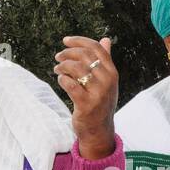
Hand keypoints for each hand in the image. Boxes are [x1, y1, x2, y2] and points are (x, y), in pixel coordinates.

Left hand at [54, 35, 119, 159]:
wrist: (99, 130)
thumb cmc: (100, 103)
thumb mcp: (106, 81)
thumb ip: (105, 60)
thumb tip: (106, 39)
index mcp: (112, 72)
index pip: (97, 48)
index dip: (79, 41)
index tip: (65, 40)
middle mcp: (107, 81)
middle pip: (85, 56)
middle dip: (67, 53)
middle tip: (58, 57)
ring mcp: (98, 93)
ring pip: (76, 68)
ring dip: (63, 66)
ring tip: (57, 69)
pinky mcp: (86, 104)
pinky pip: (70, 85)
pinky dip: (62, 79)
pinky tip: (61, 80)